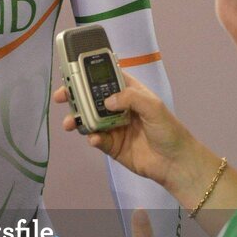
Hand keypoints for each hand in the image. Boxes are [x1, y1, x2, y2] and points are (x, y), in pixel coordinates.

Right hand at [53, 74, 192, 187]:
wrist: (175, 163)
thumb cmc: (168, 130)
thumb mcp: (153, 107)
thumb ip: (130, 98)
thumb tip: (106, 101)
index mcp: (130, 93)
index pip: (107, 78)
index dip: (90, 74)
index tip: (72, 73)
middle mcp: (119, 107)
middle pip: (92, 98)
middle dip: (75, 96)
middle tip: (61, 97)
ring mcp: (113, 127)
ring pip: (90, 119)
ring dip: (78, 119)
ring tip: (70, 123)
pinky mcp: (111, 146)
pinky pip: (96, 139)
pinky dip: (92, 138)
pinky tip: (94, 139)